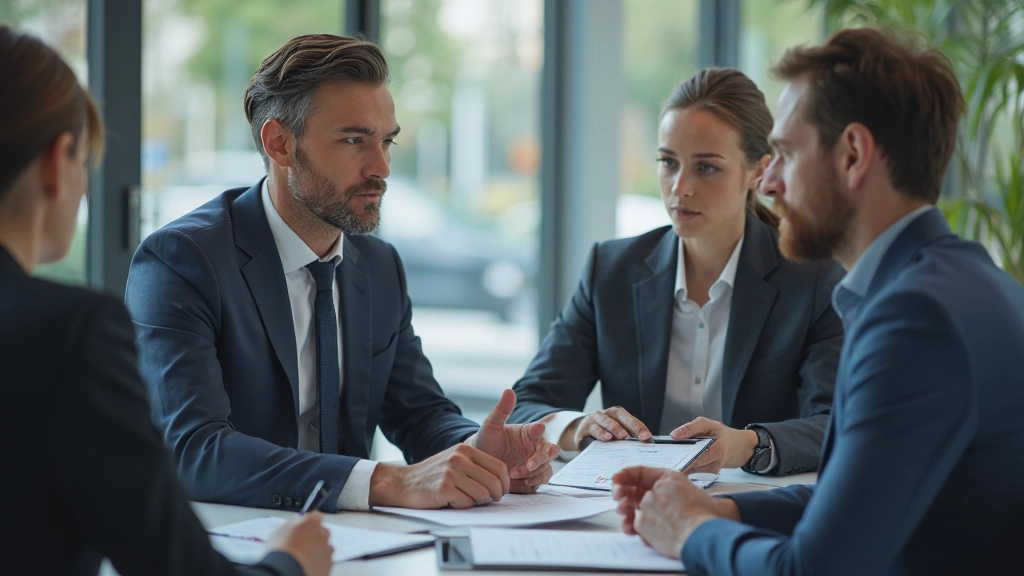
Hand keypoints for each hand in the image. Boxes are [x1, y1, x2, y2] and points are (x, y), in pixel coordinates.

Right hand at [265, 511, 333, 575]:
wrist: (287, 569)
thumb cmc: (282, 550)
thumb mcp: (280, 531)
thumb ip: (292, 524)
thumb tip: (295, 523)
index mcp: (312, 522)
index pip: (315, 516)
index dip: (308, 522)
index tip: (303, 527)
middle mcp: (323, 533)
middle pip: (321, 532)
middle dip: (313, 537)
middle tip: (301, 544)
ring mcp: (327, 549)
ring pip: (324, 547)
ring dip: (316, 551)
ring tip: (302, 558)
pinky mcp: (329, 564)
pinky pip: (325, 561)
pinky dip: (318, 562)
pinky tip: (306, 565)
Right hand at [368, 443, 509, 508]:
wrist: (404, 482)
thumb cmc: (433, 475)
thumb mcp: (455, 461)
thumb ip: (476, 466)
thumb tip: (501, 482)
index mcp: (465, 449)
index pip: (499, 466)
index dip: (505, 482)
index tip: (502, 491)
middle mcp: (459, 458)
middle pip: (494, 481)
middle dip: (496, 495)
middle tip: (491, 500)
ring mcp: (451, 472)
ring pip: (482, 494)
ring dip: (477, 501)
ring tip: (464, 498)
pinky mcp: (444, 488)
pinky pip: (467, 503)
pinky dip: (462, 505)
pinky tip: (451, 501)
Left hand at [465, 389, 559, 492]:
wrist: (478, 464)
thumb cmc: (485, 441)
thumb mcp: (490, 425)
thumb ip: (501, 410)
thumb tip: (509, 390)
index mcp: (528, 433)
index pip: (539, 430)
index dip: (539, 430)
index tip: (537, 429)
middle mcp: (534, 448)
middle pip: (551, 452)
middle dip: (542, 458)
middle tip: (529, 465)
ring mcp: (534, 464)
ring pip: (547, 468)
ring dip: (535, 473)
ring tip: (515, 473)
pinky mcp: (532, 479)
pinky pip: (541, 481)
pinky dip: (534, 482)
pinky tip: (521, 482)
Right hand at [562, 406, 651, 449]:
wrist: (583, 432)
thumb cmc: (604, 433)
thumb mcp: (616, 434)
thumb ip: (628, 438)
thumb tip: (644, 447)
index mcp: (618, 414)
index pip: (631, 419)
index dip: (640, 428)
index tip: (647, 437)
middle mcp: (607, 414)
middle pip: (620, 417)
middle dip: (631, 427)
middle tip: (639, 436)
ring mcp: (595, 419)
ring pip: (606, 421)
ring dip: (615, 428)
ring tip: (622, 436)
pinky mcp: (585, 427)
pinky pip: (593, 428)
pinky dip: (600, 433)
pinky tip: (606, 438)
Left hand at [612, 466, 734, 558]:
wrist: (701, 533)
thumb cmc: (704, 515)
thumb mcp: (693, 493)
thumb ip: (676, 491)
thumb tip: (676, 499)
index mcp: (668, 478)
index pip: (641, 472)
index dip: (626, 474)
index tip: (616, 478)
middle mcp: (654, 490)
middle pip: (631, 490)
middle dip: (623, 495)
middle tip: (622, 503)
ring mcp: (646, 506)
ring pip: (631, 509)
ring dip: (627, 513)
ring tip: (628, 518)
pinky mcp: (642, 522)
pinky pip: (633, 525)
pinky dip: (634, 529)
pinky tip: (638, 531)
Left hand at [670, 417, 758, 472]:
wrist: (733, 447)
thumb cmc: (719, 434)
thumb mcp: (707, 424)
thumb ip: (691, 428)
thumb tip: (674, 435)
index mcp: (717, 450)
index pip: (696, 457)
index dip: (681, 458)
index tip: (667, 456)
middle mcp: (715, 464)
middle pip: (691, 466)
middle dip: (678, 462)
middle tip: (663, 458)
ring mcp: (711, 473)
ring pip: (690, 471)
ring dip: (679, 465)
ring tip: (668, 458)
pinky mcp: (707, 476)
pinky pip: (691, 473)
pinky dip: (683, 467)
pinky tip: (676, 461)